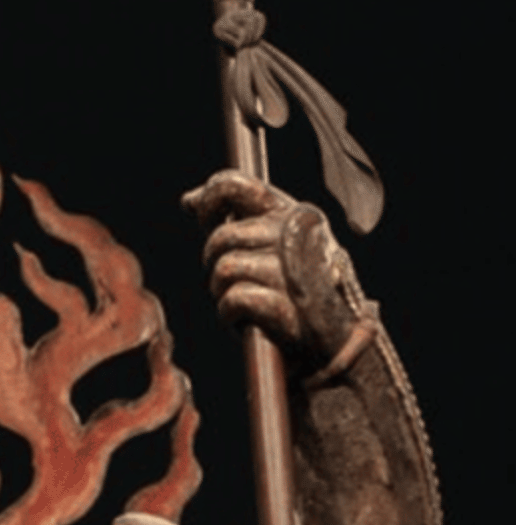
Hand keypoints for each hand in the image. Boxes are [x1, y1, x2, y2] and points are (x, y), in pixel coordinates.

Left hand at [183, 171, 364, 372]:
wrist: (336, 337)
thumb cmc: (297, 285)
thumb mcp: (274, 240)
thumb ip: (236, 215)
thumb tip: (189, 200)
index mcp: (296, 213)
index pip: (236, 186)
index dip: (209, 201)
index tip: (205, 219)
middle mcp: (297, 234)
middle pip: (221, 237)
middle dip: (217, 262)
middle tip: (238, 280)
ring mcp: (293, 269)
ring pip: (224, 269)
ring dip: (224, 292)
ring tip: (248, 300)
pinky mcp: (287, 305)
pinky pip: (233, 299)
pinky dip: (231, 313)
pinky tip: (248, 319)